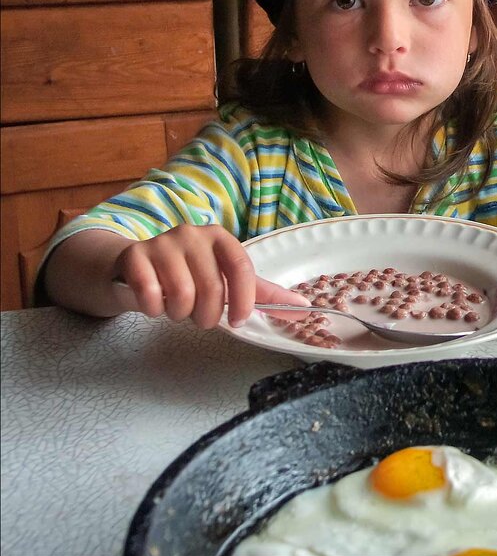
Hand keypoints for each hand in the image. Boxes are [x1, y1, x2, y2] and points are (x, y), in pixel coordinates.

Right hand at [112, 224, 306, 328]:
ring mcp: (162, 242)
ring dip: (180, 314)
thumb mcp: (226, 280)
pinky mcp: (134, 256)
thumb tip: (303, 306)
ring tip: (177, 309)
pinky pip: (150, 294)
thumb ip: (262, 294)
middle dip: (208, 315)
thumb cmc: (189, 275)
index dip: (243, 299)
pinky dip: (153, 309)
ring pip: (181, 295)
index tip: (239, 321)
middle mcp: (192, 234)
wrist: (134, 267)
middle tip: (200, 317)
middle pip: (211, 288)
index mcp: (220, 238)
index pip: (241, 268)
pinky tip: (154, 304)